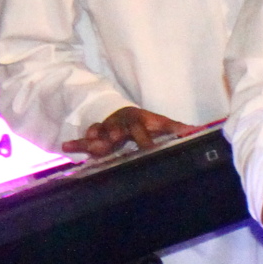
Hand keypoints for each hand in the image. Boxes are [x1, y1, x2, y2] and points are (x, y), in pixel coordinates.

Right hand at [64, 106, 195, 156]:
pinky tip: (66, 146)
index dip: (145, 139)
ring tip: (89, 146)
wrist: (124, 113)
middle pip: (118, 128)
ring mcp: (108, 126)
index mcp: (141, 120)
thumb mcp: (162, 123)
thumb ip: (177, 129)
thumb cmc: (146, 122)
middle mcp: (123, 122)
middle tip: (111, 141)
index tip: (147, 150)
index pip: (144, 128)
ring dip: (95, 139)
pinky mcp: (96, 133)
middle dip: (114, 134)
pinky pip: (85, 137)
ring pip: (100, 132)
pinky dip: (76, 142)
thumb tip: (196, 131)